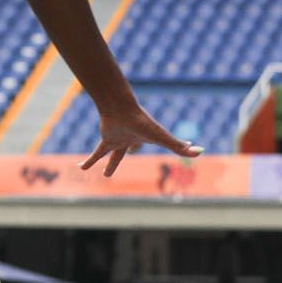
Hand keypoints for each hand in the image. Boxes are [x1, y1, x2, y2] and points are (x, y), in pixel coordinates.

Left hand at [80, 100, 204, 177]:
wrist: (120, 108)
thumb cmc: (142, 121)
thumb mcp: (162, 138)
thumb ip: (180, 146)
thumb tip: (200, 152)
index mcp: (147, 138)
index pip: (163, 143)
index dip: (174, 146)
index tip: (184, 146)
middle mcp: (132, 139)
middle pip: (132, 150)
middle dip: (131, 154)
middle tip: (132, 155)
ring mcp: (119, 139)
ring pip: (113, 155)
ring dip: (109, 164)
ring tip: (105, 175)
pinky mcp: (107, 140)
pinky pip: (97, 154)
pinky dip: (89, 162)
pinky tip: (81, 169)